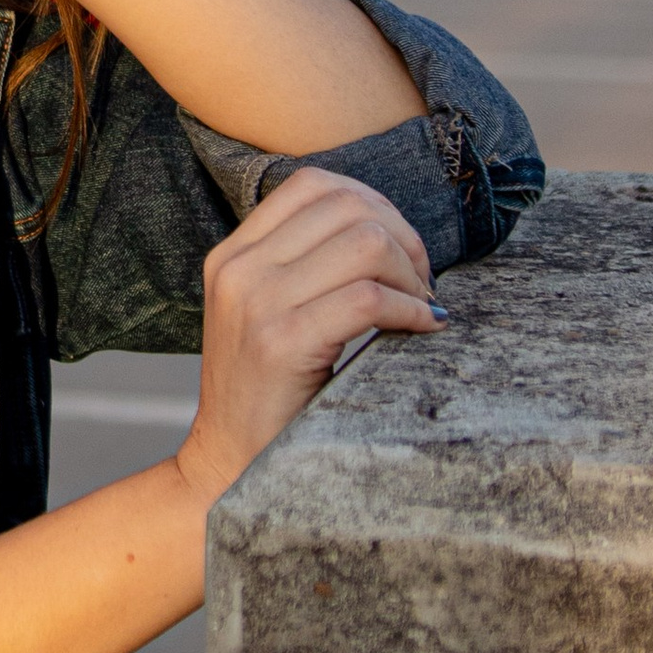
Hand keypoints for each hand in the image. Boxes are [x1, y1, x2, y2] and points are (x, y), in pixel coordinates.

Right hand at [173, 167, 442, 505]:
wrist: (230, 467)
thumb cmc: (266, 395)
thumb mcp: (267, 314)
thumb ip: (304, 267)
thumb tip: (387, 228)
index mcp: (233, 255)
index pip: (314, 185)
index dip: (374, 204)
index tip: (399, 249)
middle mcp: (238, 269)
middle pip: (348, 207)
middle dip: (403, 239)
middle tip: (421, 284)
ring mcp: (256, 304)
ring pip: (364, 243)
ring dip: (411, 274)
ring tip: (421, 307)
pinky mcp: (281, 342)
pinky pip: (368, 298)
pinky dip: (411, 309)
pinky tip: (422, 328)